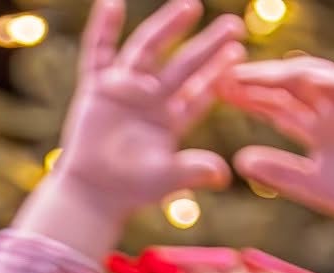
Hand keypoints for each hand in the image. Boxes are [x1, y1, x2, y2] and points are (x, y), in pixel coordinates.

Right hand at [49, 0, 240, 222]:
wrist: (94, 193)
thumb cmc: (131, 190)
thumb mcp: (166, 179)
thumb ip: (193, 172)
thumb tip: (225, 175)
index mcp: (171, 120)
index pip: (200, 91)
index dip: (219, 72)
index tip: (239, 52)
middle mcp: (151, 99)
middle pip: (183, 65)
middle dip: (207, 45)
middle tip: (234, 24)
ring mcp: (124, 90)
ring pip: (148, 49)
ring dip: (168, 27)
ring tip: (191, 6)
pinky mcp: (96, 88)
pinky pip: (98, 52)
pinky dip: (103, 28)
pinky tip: (111, 3)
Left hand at [228, 57, 333, 230]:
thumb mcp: (309, 184)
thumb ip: (277, 171)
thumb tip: (238, 162)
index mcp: (311, 123)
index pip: (272, 103)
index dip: (245, 97)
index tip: (215, 94)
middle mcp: (325, 106)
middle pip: (283, 86)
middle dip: (254, 79)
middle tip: (219, 74)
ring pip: (306, 78)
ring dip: (278, 74)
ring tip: (250, 75)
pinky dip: (322, 79)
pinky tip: (296, 77)